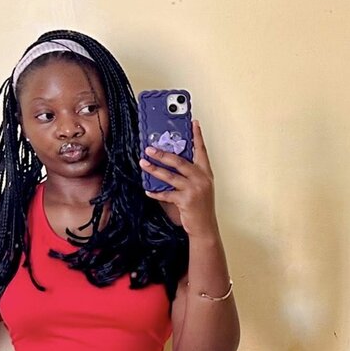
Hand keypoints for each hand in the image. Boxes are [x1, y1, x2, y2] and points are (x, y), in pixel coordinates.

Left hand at [139, 119, 218, 237]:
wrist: (205, 227)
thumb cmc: (200, 207)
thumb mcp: (200, 187)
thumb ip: (190, 175)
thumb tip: (171, 164)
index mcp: (206, 173)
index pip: (201, 151)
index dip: (197, 136)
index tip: (193, 123)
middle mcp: (201, 179)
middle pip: (180, 161)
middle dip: (163, 153)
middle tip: (150, 148)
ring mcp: (194, 189)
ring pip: (170, 176)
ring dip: (154, 169)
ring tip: (143, 163)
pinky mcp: (185, 201)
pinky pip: (166, 194)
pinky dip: (156, 192)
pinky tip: (148, 190)